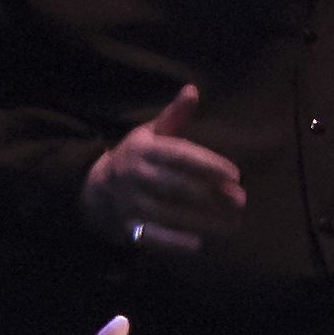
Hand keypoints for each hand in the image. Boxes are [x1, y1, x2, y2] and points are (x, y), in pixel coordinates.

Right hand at [80, 85, 245, 254]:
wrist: (92, 189)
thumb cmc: (133, 158)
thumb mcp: (148, 133)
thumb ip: (174, 116)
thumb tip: (193, 90)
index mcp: (144, 150)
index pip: (179, 156)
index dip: (208, 165)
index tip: (235, 174)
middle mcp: (135, 176)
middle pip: (178, 187)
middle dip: (212, 195)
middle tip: (241, 201)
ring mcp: (130, 203)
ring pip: (171, 214)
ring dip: (204, 221)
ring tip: (232, 224)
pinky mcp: (128, 228)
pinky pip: (152, 237)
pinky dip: (173, 242)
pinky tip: (197, 244)